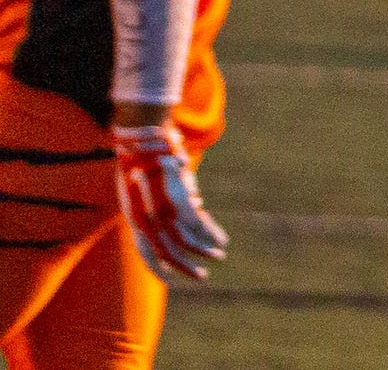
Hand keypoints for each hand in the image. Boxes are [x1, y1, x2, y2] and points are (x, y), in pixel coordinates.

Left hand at [113, 123, 225, 281]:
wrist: (142, 139)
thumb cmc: (148, 156)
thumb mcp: (154, 181)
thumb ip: (175, 194)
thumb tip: (198, 201)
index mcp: (135, 217)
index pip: (145, 251)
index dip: (156, 266)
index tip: (169, 277)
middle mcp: (147, 219)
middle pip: (167, 251)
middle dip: (185, 266)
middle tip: (201, 276)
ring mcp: (163, 211)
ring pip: (185, 241)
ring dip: (204, 251)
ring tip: (219, 255)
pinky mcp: (178, 201)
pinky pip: (197, 224)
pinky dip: (211, 233)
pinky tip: (222, 239)